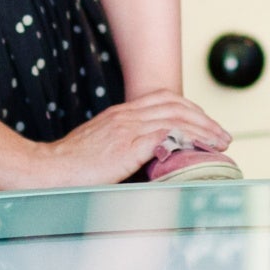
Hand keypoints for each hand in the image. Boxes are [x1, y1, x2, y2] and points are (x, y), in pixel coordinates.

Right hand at [10, 94, 232, 188]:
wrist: (47, 169)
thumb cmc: (70, 166)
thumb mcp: (101, 148)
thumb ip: (123, 146)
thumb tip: (146, 158)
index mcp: (121, 114)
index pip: (164, 99)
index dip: (190, 109)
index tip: (206, 124)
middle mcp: (127, 116)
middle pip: (176, 105)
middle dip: (204, 119)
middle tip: (222, 135)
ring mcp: (128, 129)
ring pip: (177, 118)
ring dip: (204, 129)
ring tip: (220, 143)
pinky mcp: (128, 145)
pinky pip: (166, 134)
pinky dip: (187, 138)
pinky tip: (200, 148)